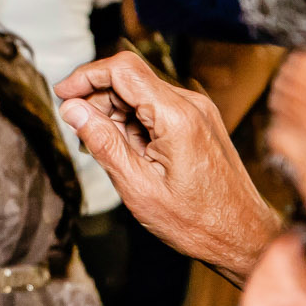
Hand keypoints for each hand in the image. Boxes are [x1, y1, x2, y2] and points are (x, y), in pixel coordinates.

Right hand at [55, 51, 284, 285]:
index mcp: (177, 117)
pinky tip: (129, 152)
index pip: (123, 69)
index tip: (62, 95)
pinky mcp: (198, 121)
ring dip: (115, 113)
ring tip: (110, 152)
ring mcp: (197, 111)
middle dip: (97, 99)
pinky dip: (133, 122)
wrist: (243, 236)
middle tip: (81, 134)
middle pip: (130, 78)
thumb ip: (103, 143)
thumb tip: (72, 109)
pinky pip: (156, 107)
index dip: (85, 76)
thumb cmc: (197, 221)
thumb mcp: (138, 188)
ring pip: (141, 93)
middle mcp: (191, 105)